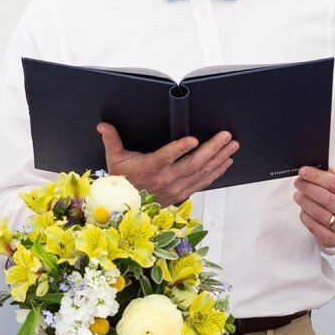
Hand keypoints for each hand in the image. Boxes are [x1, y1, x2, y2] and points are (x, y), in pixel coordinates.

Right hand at [97, 124, 236, 205]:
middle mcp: (167, 179)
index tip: (193, 139)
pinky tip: (227, 161)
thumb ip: (111, 140)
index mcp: (150, 168)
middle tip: (226, 136)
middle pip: (193, 163)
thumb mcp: (114, 159)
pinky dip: (217, 172)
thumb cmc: (122, 180)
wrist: (128, 209)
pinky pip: (204, 182)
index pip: (166, 157)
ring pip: (202, 172)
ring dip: (219, 158)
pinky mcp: (183, 193)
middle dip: (213, 148)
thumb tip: (102, 124)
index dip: (180, 149)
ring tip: (233, 145)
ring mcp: (177, 188)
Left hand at [292, 167, 334, 247]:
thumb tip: (312, 167)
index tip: (302, 171)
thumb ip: (331, 175)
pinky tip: (303, 210)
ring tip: (298, 195)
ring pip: (319, 213)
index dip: (316, 176)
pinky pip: (314, 226)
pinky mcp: (334, 240)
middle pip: (326, 198)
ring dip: (304, 202)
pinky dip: (305, 216)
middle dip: (308, 188)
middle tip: (297, 183)